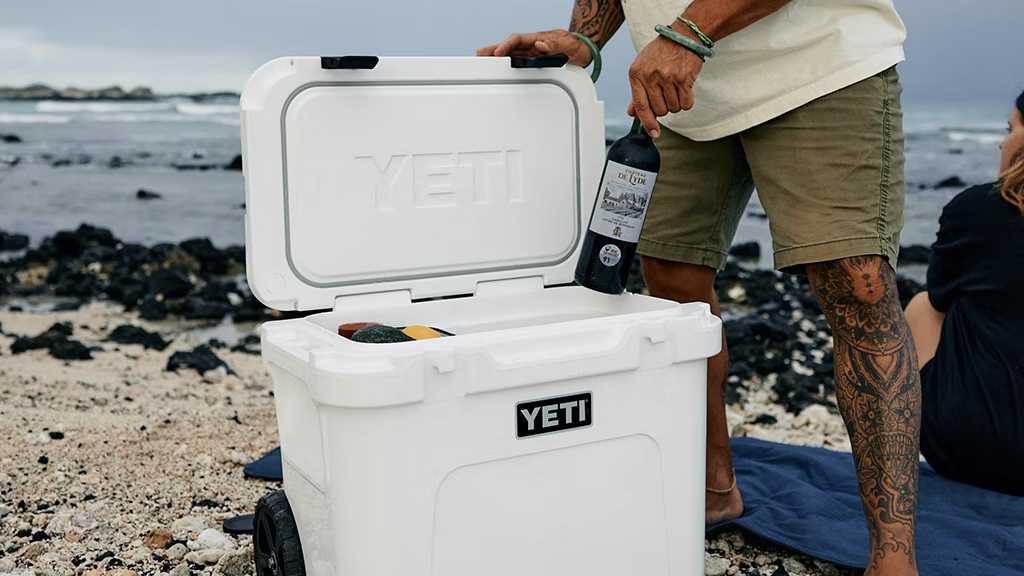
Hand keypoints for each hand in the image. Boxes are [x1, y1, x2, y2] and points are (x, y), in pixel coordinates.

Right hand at [476, 29, 591, 67]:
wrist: (584, 50)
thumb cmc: (577, 46)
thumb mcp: (570, 45)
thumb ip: (556, 45)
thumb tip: (540, 46)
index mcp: (538, 39)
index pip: (518, 40)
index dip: (506, 45)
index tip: (497, 52)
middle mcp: (532, 45)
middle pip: (509, 46)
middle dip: (493, 49)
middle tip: (478, 55)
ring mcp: (532, 53)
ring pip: (510, 54)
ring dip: (495, 57)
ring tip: (481, 61)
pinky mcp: (533, 60)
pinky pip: (517, 61)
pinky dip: (505, 63)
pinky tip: (497, 68)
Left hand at [626, 31, 704, 137]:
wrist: (683, 36)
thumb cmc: (662, 53)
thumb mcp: (643, 68)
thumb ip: (637, 92)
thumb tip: (632, 114)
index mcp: (636, 74)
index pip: (640, 106)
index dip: (647, 122)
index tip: (653, 133)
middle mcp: (650, 76)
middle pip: (659, 110)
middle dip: (665, 107)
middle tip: (667, 93)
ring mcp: (667, 78)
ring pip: (673, 108)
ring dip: (676, 102)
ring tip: (676, 87)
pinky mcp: (683, 79)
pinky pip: (686, 104)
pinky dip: (687, 101)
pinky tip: (685, 89)